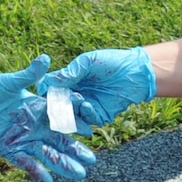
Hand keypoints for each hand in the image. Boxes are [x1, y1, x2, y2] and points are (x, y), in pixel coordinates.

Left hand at [0, 56, 96, 181]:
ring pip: (46, 154)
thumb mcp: (7, 83)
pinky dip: (36, 171)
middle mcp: (32, 125)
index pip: (61, 117)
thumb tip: (45, 57)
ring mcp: (21, 138)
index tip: (92, 131)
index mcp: (36, 107)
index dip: (76, 124)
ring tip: (80, 174)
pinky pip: (25, 162)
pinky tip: (49, 181)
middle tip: (93, 161)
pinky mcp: (8, 149)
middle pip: (58, 140)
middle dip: (75, 150)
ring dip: (62, 164)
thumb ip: (28, 74)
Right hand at [36, 46, 157, 129]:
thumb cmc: (111, 62)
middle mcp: (75, 96)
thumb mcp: (87, 62)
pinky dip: (85, 113)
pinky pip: (87, 119)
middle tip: (57, 102)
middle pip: (59, 106)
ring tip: (76, 100)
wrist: (136, 72)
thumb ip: (70, 72)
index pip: (52, 91)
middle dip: (57, 105)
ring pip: (71, 115)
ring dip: (71, 109)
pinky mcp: (98, 116)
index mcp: (70, 82)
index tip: (45, 92)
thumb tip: (48, 80)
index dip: (48, 93)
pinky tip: (87, 104)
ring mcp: (86, 107)